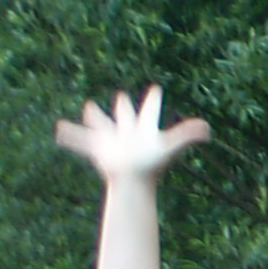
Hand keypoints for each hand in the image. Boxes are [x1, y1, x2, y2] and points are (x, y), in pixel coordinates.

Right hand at [54, 87, 210, 185]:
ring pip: (101, 124)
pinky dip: (69, 135)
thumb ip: (188, 135)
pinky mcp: (97, 148)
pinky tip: (59, 130)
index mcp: (144, 129)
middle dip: (123, 106)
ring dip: (94, 116)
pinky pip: (79, 139)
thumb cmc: (152, 164)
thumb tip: (208, 129)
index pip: (150, 111)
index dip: (153, 100)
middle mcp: (128, 132)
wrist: (132, 179)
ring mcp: (111, 140)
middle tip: (121, 96)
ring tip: (89, 108)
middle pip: (125, 115)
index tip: (156, 89)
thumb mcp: (170, 146)